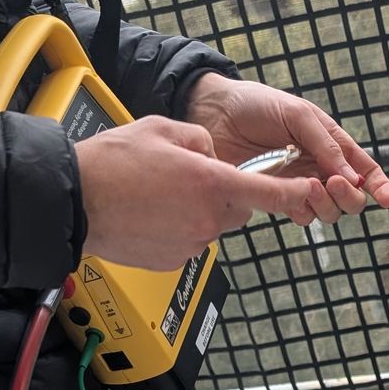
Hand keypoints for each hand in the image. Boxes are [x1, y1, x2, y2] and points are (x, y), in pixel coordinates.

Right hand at [73, 117, 322, 269]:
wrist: (76, 201)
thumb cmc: (113, 163)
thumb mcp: (162, 129)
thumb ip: (200, 140)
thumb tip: (212, 155)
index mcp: (210, 183)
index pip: (268, 193)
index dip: (294, 193)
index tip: (312, 191)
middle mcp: (207, 218)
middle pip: (239, 209)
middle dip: (226, 194)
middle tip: (191, 179)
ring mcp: (192, 243)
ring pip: (213, 225)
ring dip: (200, 211)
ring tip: (162, 196)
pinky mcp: (176, 260)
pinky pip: (191, 241)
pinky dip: (180, 229)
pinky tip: (153, 215)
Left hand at [184, 73, 388, 226]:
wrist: (214, 113)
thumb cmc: (257, 105)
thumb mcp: (298, 114)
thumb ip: (326, 145)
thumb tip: (351, 177)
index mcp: (330, 144)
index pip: (364, 169)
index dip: (380, 185)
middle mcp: (319, 168)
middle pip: (351, 198)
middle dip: (350, 197)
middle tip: (334, 183)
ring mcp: (299, 185)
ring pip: (328, 211)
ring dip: (326, 204)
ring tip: (307, 185)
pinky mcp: (277, 197)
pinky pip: (301, 215)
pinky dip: (302, 209)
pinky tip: (292, 193)